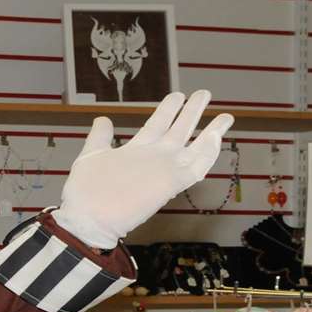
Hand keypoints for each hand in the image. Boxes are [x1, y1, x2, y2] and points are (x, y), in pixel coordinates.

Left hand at [53, 90, 233, 250]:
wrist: (88, 218)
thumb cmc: (86, 192)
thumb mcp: (91, 156)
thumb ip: (99, 137)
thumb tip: (103, 119)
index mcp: (136, 151)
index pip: (157, 125)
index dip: (168, 109)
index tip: (178, 95)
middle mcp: (153, 159)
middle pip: (179, 131)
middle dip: (193, 111)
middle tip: (205, 93)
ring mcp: (163, 171)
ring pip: (193, 148)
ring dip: (210, 132)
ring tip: (225, 115)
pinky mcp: (170, 184)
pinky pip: (195, 168)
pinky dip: (208, 154)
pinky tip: (217, 138)